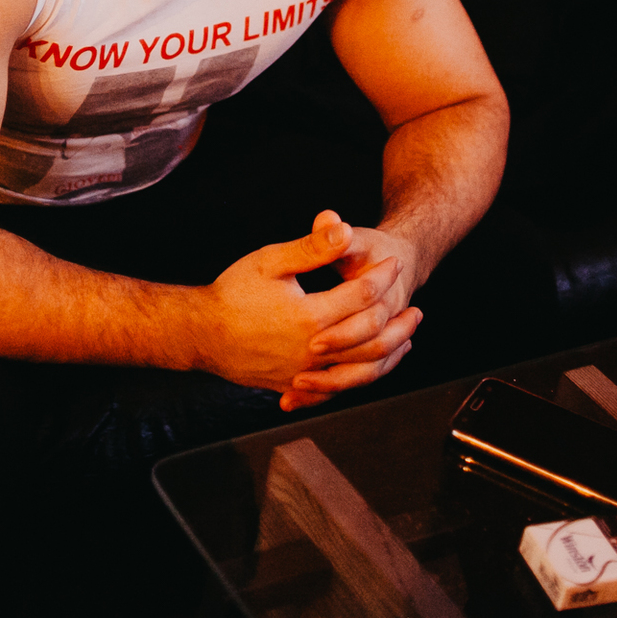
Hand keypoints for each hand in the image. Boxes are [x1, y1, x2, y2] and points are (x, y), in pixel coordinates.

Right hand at [201, 211, 406, 406]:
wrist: (200, 333)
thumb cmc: (232, 294)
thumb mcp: (270, 261)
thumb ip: (310, 247)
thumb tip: (342, 228)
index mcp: (309, 317)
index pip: (362, 295)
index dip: (382, 275)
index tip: (393, 263)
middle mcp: (312, 350)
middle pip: (373, 339)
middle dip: (399, 322)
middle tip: (416, 308)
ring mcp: (304, 372)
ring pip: (361, 371)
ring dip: (390, 354)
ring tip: (406, 340)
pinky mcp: (295, 385)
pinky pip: (339, 389)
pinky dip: (362, 377)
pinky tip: (371, 366)